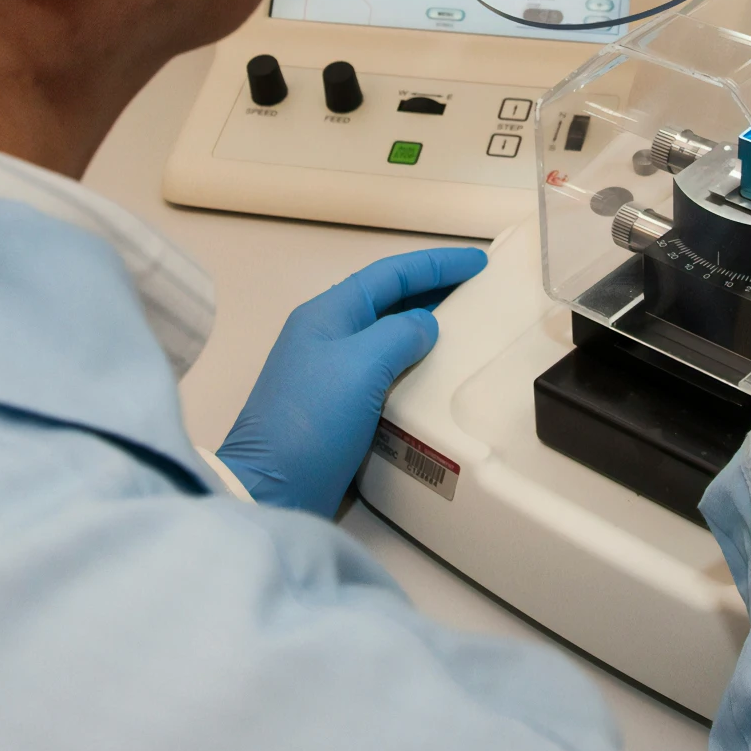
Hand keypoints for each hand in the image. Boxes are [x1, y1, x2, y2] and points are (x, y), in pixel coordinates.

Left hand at [217, 247, 485, 513]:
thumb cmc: (313, 419)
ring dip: (424, 328)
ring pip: (386, 336)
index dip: (436, 264)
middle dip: (431, 290)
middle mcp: (327, 336)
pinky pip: (384, 372)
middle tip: (478, 290)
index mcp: (327, 314)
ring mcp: (330, 374)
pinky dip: (413, 366)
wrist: (271, 489)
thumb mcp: (361, 365)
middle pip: (387, 300)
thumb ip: (400, 334)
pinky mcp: (337, 409)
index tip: (479, 261)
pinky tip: (435, 377)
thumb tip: (425, 325)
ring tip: (464, 329)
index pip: (390, 274)